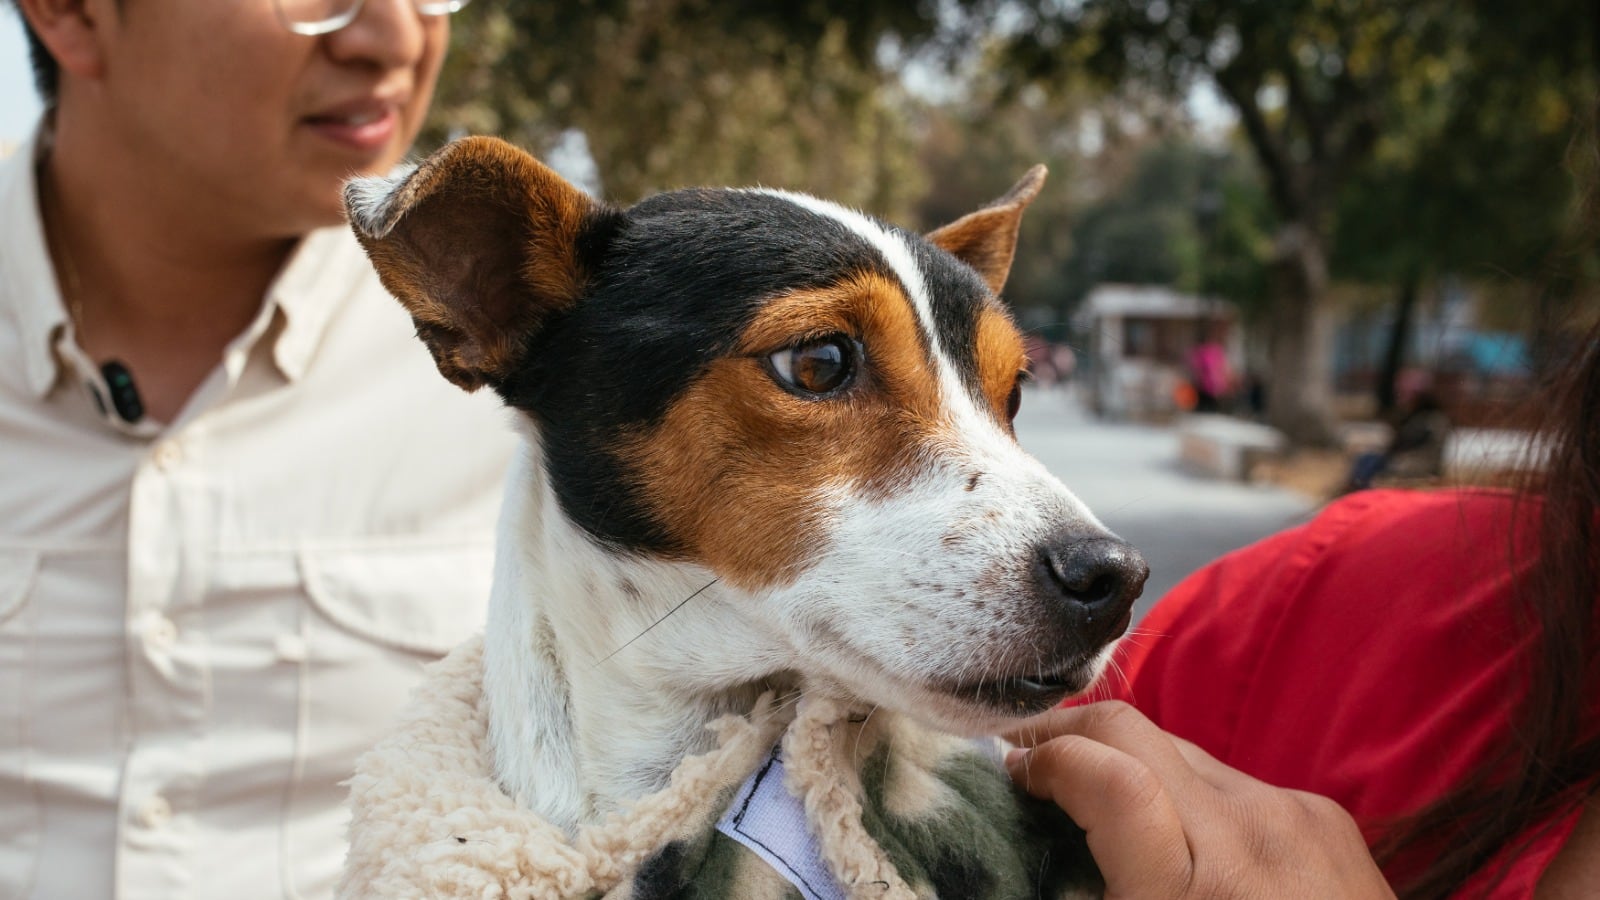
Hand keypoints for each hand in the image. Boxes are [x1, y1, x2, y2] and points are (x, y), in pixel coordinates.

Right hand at [1005, 701, 1394, 898]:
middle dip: (1065, 733)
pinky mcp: (1324, 815)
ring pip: (1179, 750)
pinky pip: (1233, 781)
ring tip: (1100, 806)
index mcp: (1189, 890)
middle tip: (1027, 760)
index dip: (1043, 756)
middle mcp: (1245, 835)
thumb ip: (1079, 888)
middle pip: (1131, 730)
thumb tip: (1019, 840)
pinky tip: (1186, 842)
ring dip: (1130, 766)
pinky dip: (1191, 797)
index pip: (1105, 771)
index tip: (1011, 776)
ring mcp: (1291, 815)